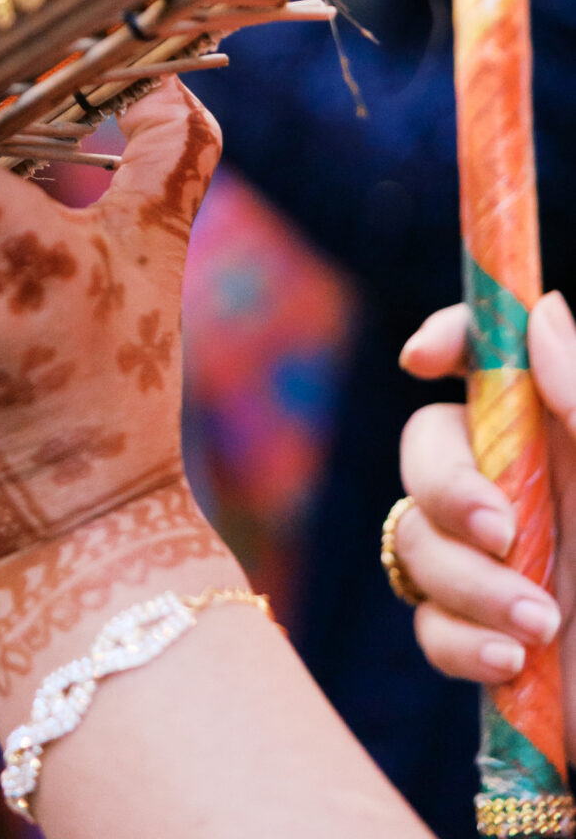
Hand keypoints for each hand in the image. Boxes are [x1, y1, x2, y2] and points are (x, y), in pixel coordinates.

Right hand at [398, 293, 575, 742]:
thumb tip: (541, 313)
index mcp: (561, 439)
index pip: (489, 359)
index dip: (448, 338)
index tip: (422, 359)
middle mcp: (521, 487)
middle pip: (426, 444)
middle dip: (447, 486)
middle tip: (502, 531)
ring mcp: (494, 560)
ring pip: (415, 536)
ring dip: (468, 582)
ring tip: (542, 627)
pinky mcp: (480, 633)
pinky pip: (425, 618)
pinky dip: (458, 640)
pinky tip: (511, 662)